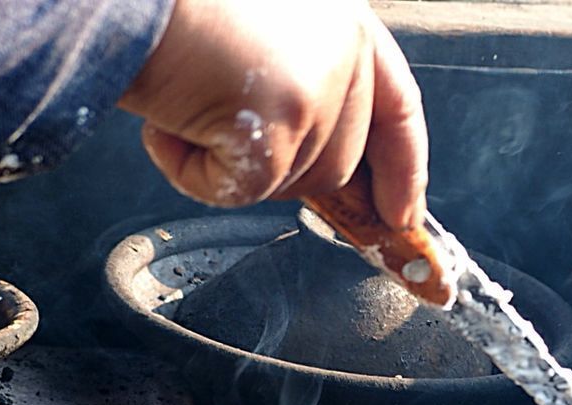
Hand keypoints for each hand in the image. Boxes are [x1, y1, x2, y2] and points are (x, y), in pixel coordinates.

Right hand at [118, 0, 427, 229]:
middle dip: (278, 167)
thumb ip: (303, 83)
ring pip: (290, 185)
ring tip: (185, 102)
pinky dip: (192, 174)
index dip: (403, 169)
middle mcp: (344, 49)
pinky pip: (243, 193)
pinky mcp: (285, 123)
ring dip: (227, 164)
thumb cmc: (169, 10)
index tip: (402, 216)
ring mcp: (320, 86)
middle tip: (216, 123)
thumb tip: (321, 167)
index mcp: (345, 23)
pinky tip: (168, 123)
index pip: (398, 108)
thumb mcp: (259, 37)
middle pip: (337, 165)